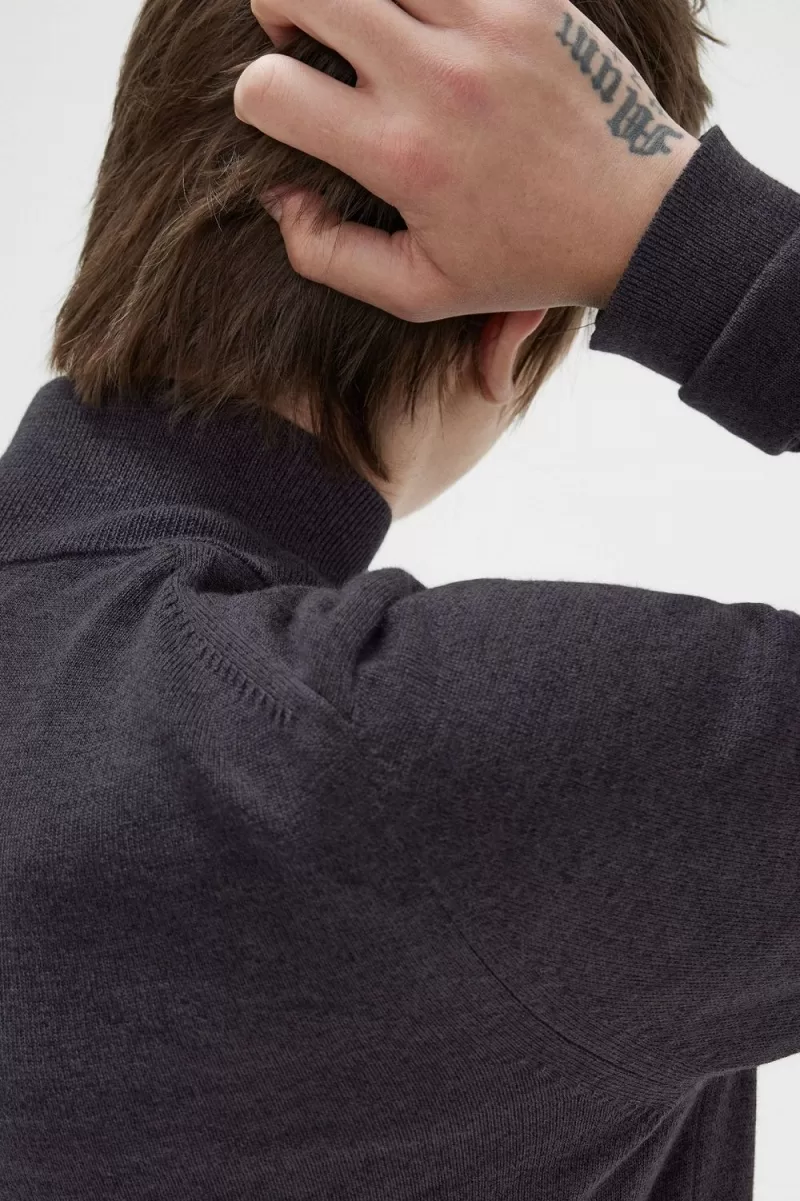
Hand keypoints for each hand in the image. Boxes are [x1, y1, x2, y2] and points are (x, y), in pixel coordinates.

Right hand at [234, 0, 700, 320]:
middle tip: (298, 36)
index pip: (272, 89)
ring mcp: (486, 26)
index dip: (255, 98)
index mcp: (402, 156)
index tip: (286, 112)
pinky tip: (419, 18)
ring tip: (361, 19)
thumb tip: (277, 195)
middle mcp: (437, 81)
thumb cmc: (520, 261)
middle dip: (277, 7)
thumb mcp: (418, 291)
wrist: (633, 218)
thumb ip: (329, 255)